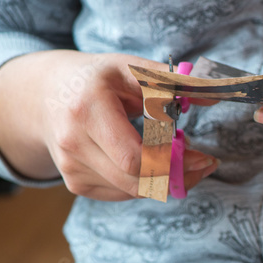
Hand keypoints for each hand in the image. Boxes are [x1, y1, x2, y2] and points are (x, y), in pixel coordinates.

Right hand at [0, 50, 217, 200]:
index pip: (136, 159)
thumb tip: (217, 93)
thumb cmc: (97, 80)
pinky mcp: (76, 184)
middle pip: (138, 182)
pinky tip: (156, 163)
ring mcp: (71, 169)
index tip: (204, 156)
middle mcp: (74, 144)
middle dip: (179, 175)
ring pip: (136, 191)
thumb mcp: (133, 69)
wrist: (45, 94)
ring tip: (181, 156)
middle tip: (205, 161)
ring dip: (167, 180)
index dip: (175, 163)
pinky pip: (125, 193)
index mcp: (87, 111)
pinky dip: (149, 183)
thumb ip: (176, 82)